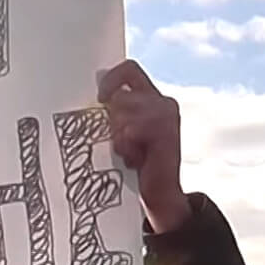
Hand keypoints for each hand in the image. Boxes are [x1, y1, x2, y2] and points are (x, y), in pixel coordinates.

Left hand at [97, 60, 190, 232]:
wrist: (162, 195)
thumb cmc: (140, 165)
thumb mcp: (124, 132)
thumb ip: (116, 111)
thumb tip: (97, 98)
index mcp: (152, 98)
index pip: (129, 69)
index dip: (111, 80)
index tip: (101, 100)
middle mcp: (163, 102)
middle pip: (120, 97)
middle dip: (113, 123)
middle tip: (123, 145)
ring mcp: (166, 116)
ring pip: (122, 114)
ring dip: (120, 139)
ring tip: (131, 154)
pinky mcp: (166, 132)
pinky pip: (130, 130)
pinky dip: (127, 148)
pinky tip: (137, 160)